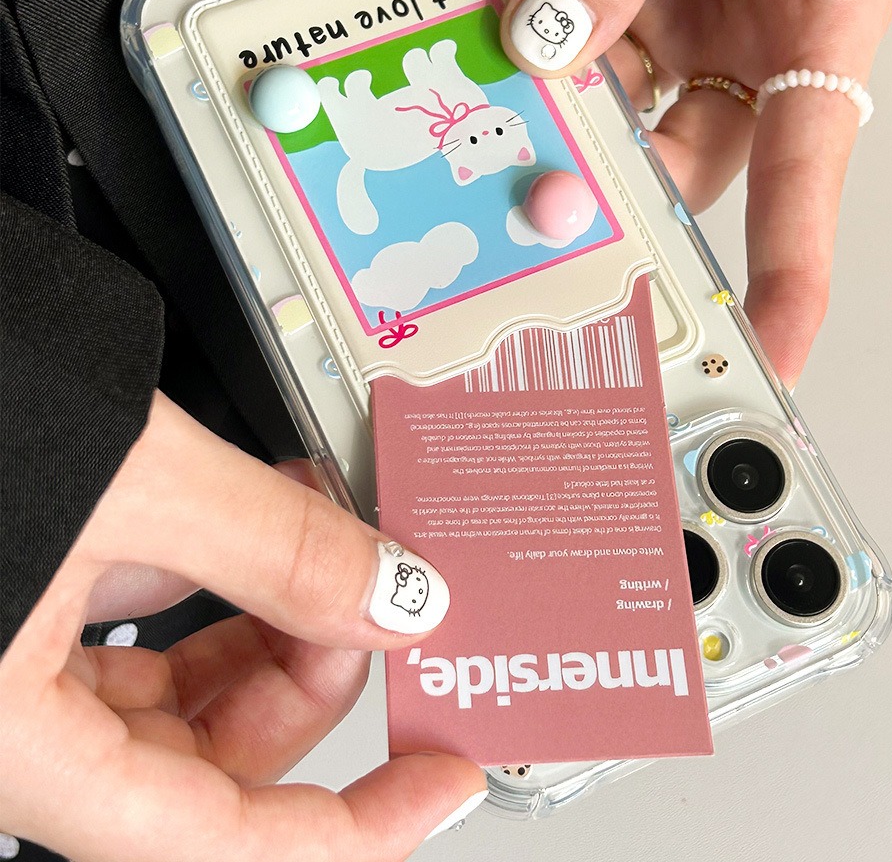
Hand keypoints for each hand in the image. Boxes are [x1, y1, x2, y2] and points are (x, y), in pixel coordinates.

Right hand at [0, 392, 483, 860]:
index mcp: (5, 736)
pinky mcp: (18, 597)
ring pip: (172, 688)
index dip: (350, 827)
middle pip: (201, 760)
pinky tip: (260, 515)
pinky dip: (213, 576)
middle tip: (377, 599)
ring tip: (325, 538)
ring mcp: (5, 658)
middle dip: (310, 677)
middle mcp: (0, 718)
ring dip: (268, 616)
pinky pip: (137, 622)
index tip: (437, 782)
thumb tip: (394, 595)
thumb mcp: (132, 477)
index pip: (211, 840)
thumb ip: (272, 545)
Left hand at [501, 0, 891, 385]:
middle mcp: (758, 52)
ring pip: (626, 124)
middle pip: (686, 165)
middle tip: (559, 219)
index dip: (791, 270)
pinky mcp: (644, 16)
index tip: (771, 347)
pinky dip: (548, 71)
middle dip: (623, 193)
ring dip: (569, 127)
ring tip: (514, 124)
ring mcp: (696, 39)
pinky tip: (511, 60)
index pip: (806, 174)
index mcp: (821, 28)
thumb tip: (550, 37)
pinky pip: (590, 67)